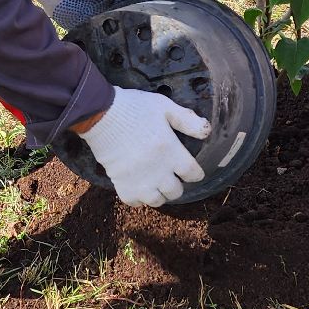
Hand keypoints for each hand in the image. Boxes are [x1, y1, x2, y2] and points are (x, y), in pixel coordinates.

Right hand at [78, 88, 211, 206]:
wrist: (101, 114)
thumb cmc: (135, 108)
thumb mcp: (164, 106)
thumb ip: (187, 119)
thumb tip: (207, 131)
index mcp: (171, 151)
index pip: (192, 173)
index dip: (195, 173)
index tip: (191, 170)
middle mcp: (158, 171)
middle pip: (176, 191)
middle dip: (177, 184)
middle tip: (171, 175)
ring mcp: (139, 181)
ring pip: (158, 200)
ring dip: (159, 193)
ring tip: (156, 183)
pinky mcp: (122, 185)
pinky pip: (136, 202)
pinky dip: (139, 197)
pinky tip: (138, 185)